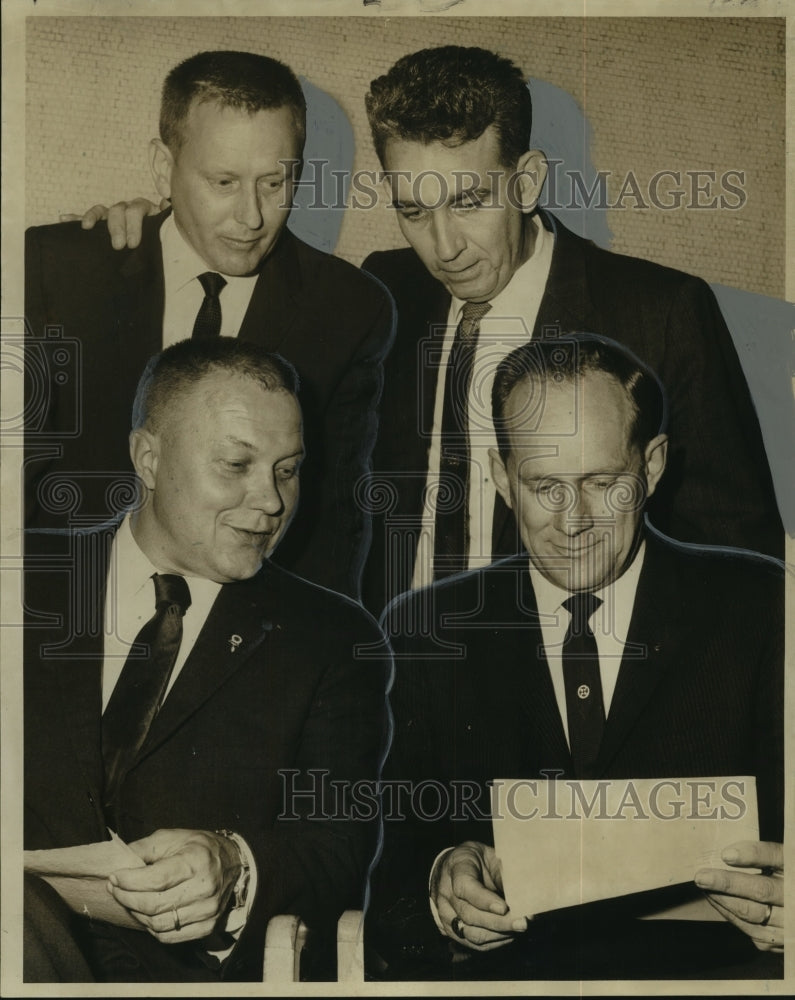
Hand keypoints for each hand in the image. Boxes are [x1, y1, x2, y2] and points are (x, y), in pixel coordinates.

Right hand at [59, 197, 165, 248]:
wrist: (157, 251)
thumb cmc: (161, 243)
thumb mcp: (167, 234)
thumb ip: (167, 222)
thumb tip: (166, 203)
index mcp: (146, 211)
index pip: (137, 209)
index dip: (134, 224)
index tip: (132, 244)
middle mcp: (129, 209)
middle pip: (119, 209)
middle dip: (117, 227)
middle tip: (117, 246)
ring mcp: (115, 215)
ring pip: (103, 210)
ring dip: (94, 217)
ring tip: (86, 227)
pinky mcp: (102, 222)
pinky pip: (87, 217)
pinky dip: (75, 218)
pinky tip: (64, 219)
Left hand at [107, 828, 241, 943]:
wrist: (232, 862)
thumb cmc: (198, 848)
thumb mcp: (173, 837)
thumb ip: (144, 848)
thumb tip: (118, 861)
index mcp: (196, 861)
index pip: (155, 880)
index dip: (129, 881)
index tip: (114, 877)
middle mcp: (204, 887)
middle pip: (153, 904)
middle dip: (126, 897)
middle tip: (115, 889)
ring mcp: (207, 910)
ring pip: (158, 924)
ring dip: (136, 914)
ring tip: (129, 900)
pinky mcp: (207, 926)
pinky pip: (169, 936)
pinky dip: (151, 928)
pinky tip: (146, 914)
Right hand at [433, 841, 526, 951]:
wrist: (454, 868)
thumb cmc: (477, 860)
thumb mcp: (490, 855)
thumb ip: (502, 872)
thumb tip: (522, 893)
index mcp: (456, 867)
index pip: (465, 887)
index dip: (484, 900)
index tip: (505, 908)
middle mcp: (446, 893)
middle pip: (470, 915)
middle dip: (499, 923)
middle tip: (522, 923)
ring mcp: (446, 914)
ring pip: (471, 933)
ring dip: (499, 934)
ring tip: (519, 929)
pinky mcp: (451, 930)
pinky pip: (473, 943)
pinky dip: (494, 942)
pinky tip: (509, 935)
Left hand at [695, 840, 782, 951]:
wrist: (792, 906)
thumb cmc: (784, 878)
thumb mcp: (780, 862)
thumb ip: (762, 854)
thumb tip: (727, 853)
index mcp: (792, 870)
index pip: (775, 857)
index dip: (752, 855)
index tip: (726, 854)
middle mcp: (793, 899)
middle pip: (761, 890)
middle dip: (727, 883)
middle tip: (701, 876)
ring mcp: (788, 924)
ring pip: (752, 913)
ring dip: (722, 899)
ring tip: (703, 885)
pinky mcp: (776, 941)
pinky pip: (749, 929)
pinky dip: (728, 913)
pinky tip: (715, 899)